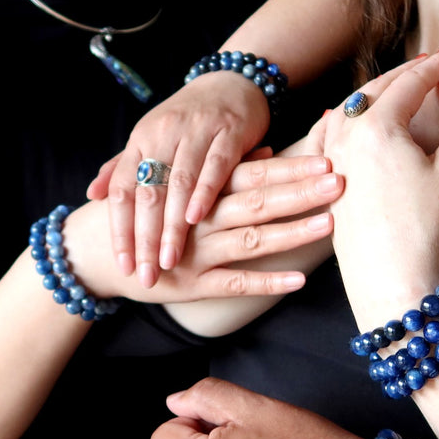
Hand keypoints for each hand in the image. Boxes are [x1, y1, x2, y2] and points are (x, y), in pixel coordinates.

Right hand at [69, 155, 341, 302]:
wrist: (97, 251)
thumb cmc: (148, 214)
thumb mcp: (181, 185)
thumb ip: (227, 172)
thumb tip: (268, 154)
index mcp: (202, 190)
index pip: (254, 173)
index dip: (291, 166)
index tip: (327, 158)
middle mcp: (202, 218)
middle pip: (259, 201)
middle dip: (301, 192)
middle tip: (340, 182)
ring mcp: (198, 252)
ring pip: (252, 240)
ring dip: (292, 232)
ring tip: (329, 223)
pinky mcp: (193, 285)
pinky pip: (235, 284)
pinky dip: (267, 282)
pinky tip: (298, 281)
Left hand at [87, 72, 269, 285]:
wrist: (231, 82)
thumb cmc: (189, 119)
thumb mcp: (152, 139)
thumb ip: (122, 167)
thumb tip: (90, 195)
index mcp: (140, 140)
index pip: (121, 191)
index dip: (119, 230)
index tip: (123, 266)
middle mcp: (162, 134)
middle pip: (147, 193)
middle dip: (145, 239)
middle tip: (146, 275)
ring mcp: (196, 132)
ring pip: (178, 184)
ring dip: (172, 226)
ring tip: (170, 260)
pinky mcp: (229, 131)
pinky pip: (215, 165)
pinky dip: (204, 192)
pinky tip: (196, 219)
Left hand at [322, 50, 438, 325]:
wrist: (391, 281)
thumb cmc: (429, 228)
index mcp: (379, 128)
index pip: (408, 83)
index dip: (433, 67)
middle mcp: (347, 139)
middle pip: (373, 91)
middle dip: (403, 74)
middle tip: (428, 64)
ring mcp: (331, 162)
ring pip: (346, 112)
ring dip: (372, 93)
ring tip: (394, 87)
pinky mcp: (327, 185)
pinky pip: (327, 137)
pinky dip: (340, 119)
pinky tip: (340, 117)